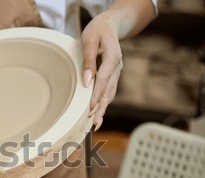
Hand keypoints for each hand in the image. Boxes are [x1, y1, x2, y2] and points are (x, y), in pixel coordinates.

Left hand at [81, 13, 122, 130]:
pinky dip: (104, 104)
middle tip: (93, 123)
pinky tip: (98, 116)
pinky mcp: (113, 76)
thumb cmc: (97, 30)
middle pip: (109, 90)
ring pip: (110, 93)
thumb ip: (88, 61)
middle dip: (101, 107)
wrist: (111, 25)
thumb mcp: (89, 40)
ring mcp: (116, 72)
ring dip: (103, 109)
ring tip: (95, 124)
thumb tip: (87, 82)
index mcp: (113, 56)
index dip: (97, 94)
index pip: (104, 78)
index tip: (90, 107)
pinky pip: (109, 92)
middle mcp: (117, 67)